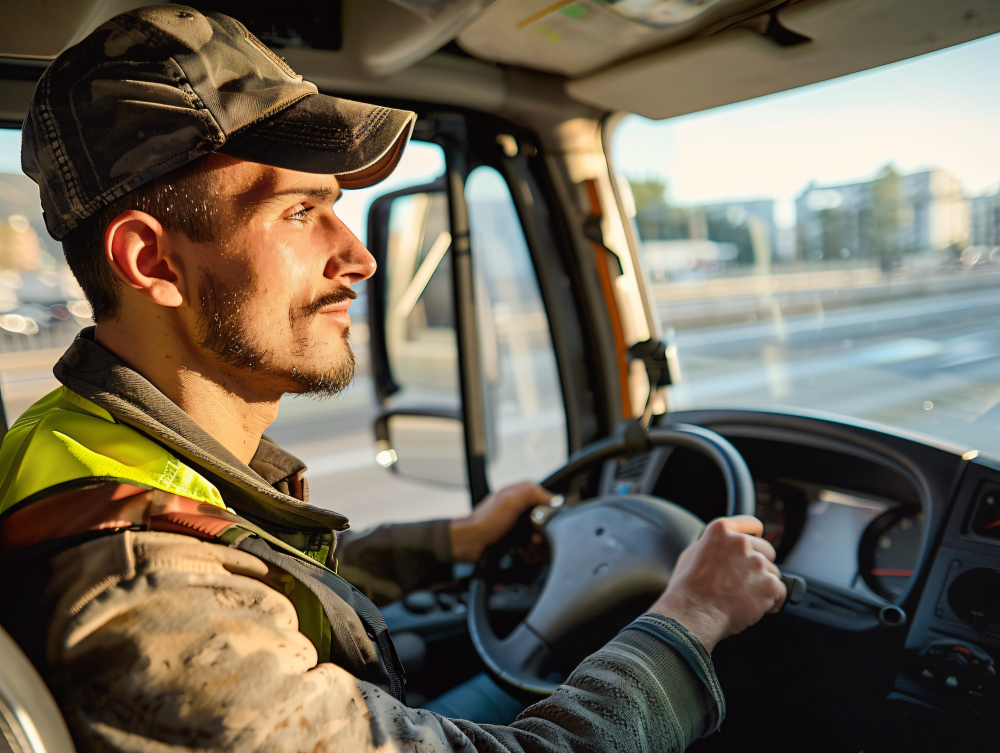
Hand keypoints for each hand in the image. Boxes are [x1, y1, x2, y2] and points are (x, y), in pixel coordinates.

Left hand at [450, 482, 552, 562]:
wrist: (469, 544)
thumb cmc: (485, 523)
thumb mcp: (510, 502)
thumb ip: (532, 494)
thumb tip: (553, 499)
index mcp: (519, 493)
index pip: (546, 499)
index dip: (549, 513)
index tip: (545, 525)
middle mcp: (519, 506)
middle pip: (544, 519)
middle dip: (542, 534)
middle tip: (535, 541)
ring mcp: (516, 523)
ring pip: (538, 534)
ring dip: (537, 545)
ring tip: (529, 551)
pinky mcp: (514, 537)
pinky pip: (530, 544)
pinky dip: (530, 551)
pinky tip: (524, 554)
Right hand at [650, 515, 785, 653]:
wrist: (693, 614)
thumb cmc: (688, 589)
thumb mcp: (692, 553)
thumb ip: (714, 545)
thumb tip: (725, 546)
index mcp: (721, 531)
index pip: (752, 524)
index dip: (754, 536)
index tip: (754, 546)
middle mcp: (741, 542)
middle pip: (766, 550)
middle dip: (758, 564)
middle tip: (744, 581)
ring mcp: (757, 563)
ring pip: (773, 572)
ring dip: (763, 584)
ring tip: (744, 598)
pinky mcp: (769, 585)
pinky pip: (781, 592)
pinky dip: (773, 602)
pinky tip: (758, 607)